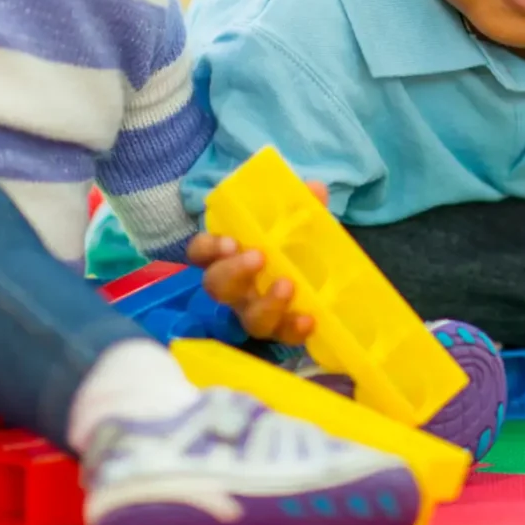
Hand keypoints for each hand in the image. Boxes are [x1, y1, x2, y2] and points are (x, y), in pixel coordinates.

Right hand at [192, 180, 329, 342]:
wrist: (322, 275)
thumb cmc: (294, 244)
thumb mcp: (297, 220)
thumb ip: (302, 205)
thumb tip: (314, 188)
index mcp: (232, 256)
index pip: (202, 252)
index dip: (208, 248)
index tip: (230, 241)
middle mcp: (237, 287)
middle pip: (217, 286)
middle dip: (233, 272)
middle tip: (258, 257)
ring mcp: (256, 311)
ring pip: (248, 318)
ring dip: (266, 305)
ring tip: (287, 285)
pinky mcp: (281, 329)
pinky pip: (282, 335)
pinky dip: (294, 328)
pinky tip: (309, 319)